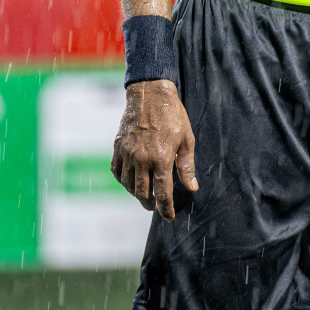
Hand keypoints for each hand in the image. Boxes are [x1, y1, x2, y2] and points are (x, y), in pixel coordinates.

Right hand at [112, 79, 198, 220]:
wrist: (150, 93)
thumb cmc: (172, 115)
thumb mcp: (187, 139)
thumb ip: (187, 166)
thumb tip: (192, 187)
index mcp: (161, 158)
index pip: (163, 193)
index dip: (166, 208)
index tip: (169, 216)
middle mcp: (141, 158)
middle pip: (142, 193)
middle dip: (150, 204)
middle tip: (155, 208)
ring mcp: (127, 153)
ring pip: (128, 184)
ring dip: (136, 194)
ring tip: (144, 195)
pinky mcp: (118, 147)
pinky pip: (117, 171)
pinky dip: (123, 181)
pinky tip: (130, 181)